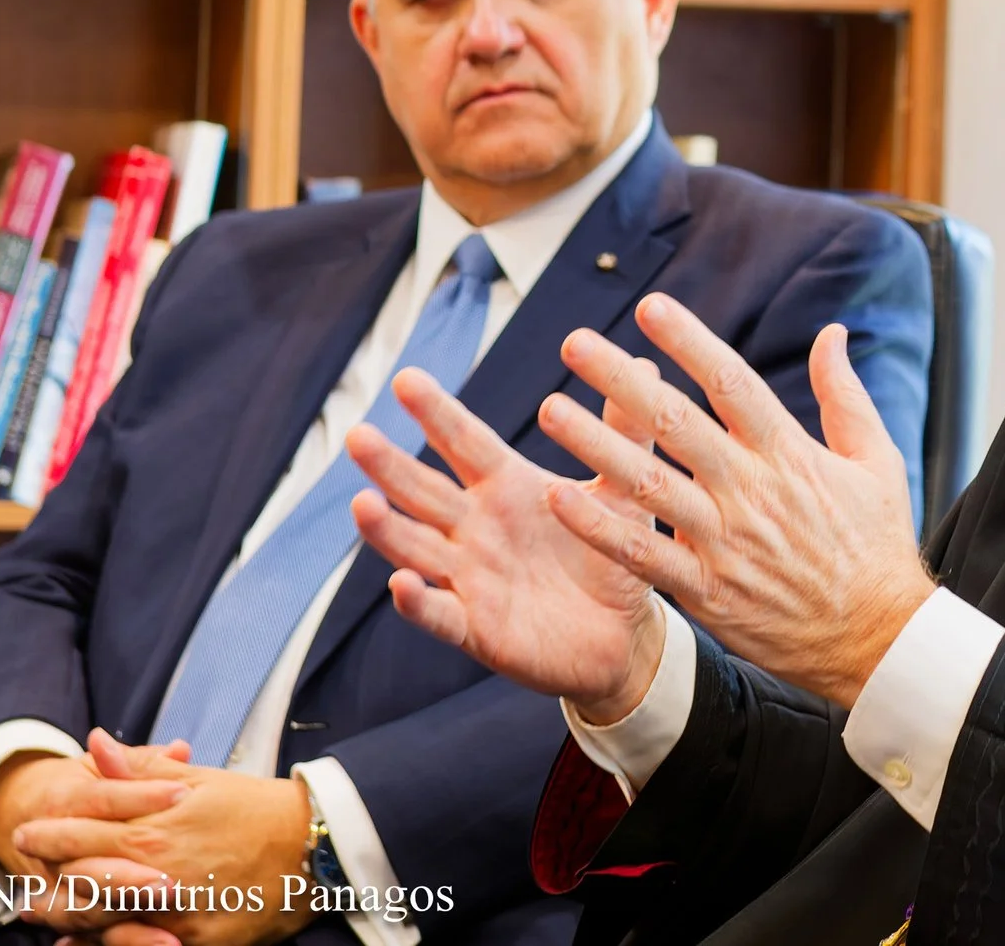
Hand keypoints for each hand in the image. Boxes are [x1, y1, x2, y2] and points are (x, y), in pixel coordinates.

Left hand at [10, 734, 308, 945]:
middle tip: (21, 887)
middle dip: (45, 883)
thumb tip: (96, 743)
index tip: (26, 833)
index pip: (78, 835)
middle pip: (77, 885)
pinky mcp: (192, 941)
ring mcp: (170, 913)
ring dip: (63, 919)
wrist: (311, 847)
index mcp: (152, 830)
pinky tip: (81, 945)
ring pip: (98, 922)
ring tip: (39, 914)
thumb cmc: (255, 808)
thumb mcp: (199, 781)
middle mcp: (153, 876)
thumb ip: (140, 770)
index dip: (46, 835)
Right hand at [348, 371, 669, 722]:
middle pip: (425, 491)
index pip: (465, 443)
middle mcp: (478, 528)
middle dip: (390, 466)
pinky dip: (420, 602)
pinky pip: (441, 614)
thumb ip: (627, 433)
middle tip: (358, 435)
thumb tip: (647, 366)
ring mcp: (471, 578)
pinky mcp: (477, 628)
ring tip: (362, 505)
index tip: (407, 377)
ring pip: (419, 549)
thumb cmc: (615, 554)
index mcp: (507, 487)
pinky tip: (401, 585)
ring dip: (389, 530)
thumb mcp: (626, 491)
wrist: (625, 637)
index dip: (437, 413)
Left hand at [540, 296, 933, 708]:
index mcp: (790, 454)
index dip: (689, 342)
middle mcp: (751, 491)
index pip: (732, 383)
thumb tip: (832, 332)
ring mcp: (725, 543)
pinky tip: (559, 499)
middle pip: (676, 424)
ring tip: (551, 409)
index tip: (650, 307)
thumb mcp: (877, 460)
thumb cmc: (876, 544)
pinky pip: (644, 556)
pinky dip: (600, 529)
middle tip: (576, 344)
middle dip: (621, 380)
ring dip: (596, 446)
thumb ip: (844, 394)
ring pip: (649, 486)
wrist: (878, 639)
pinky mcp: (708, 591)